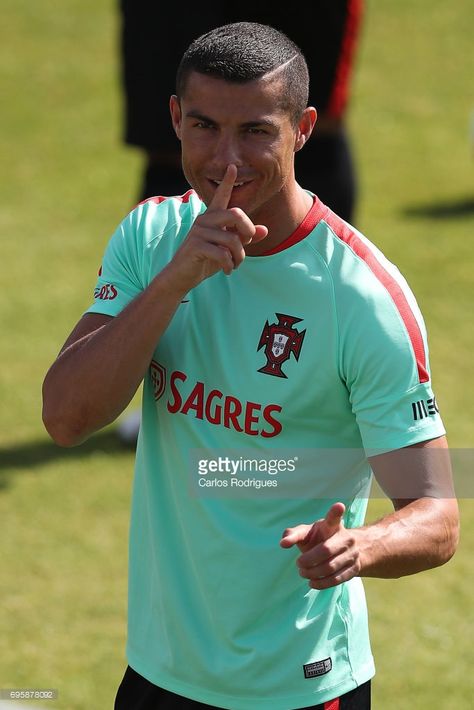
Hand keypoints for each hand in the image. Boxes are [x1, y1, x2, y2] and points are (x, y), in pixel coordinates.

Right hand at [166, 164, 267, 292]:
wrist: (182, 276)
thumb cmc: (205, 261)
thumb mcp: (228, 249)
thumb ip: (244, 238)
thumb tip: (265, 230)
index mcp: (212, 217)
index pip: (221, 196)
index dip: (227, 181)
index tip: (233, 166)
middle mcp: (204, 220)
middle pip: (235, 214)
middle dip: (248, 231)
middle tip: (247, 244)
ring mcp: (198, 232)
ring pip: (232, 239)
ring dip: (239, 256)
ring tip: (235, 265)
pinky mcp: (195, 246)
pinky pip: (222, 253)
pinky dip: (229, 265)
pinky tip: (227, 270)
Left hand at [280, 503, 361, 589]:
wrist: (345, 550)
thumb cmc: (319, 539)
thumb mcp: (307, 533)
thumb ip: (293, 534)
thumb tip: (283, 542)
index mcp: (332, 525)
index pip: (334, 517)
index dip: (336, 512)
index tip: (339, 506)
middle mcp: (345, 537)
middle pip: (326, 550)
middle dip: (309, 560)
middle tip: (298, 564)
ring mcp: (352, 553)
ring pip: (331, 567)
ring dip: (313, 573)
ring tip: (303, 573)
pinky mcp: (354, 568)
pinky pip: (337, 579)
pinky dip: (322, 583)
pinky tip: (312, 582)